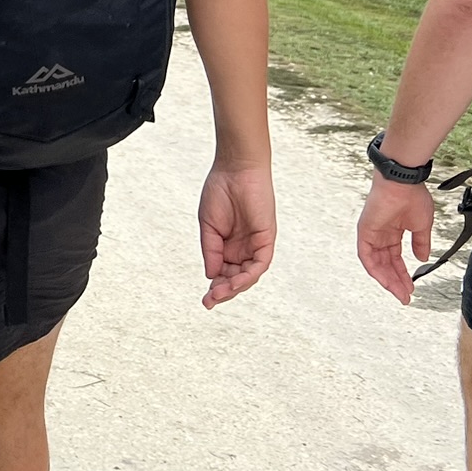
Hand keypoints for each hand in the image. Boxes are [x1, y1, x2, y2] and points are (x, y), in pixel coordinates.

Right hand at [198, 162, 275, 308]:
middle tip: (210, 302)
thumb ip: (211, 251)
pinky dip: (249, 275)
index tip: (205, 300)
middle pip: (236, 278)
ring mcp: (255, 244)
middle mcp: (243, 248)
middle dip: (224, 291)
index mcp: (228, 245)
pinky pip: (260, 264)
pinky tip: (236, 282)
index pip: (224, 273)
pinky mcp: (266, 239)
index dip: (216, 287)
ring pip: (249, 275)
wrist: (235, 169)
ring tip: (219, 294)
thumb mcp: (209, 226)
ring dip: (235, 287)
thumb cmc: (220, 191)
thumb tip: (211, 275)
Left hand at [356, 174, 433, 305]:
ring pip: (376, 263)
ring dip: (387, 280)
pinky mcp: (364, 232)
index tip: (411, 288)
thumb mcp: (421, 226)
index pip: (395, 259)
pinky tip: (386, 281)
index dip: (403, 274)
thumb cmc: (412, 197)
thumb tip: (421, 259)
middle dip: (396, 281)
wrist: (403, 183)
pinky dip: (375, 270)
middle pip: (386, 264)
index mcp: (393, 232)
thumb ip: (420, 243)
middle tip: (405, 296)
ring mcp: (371, 234)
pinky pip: (366, 256)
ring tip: (400, 293)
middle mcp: (380, 234)